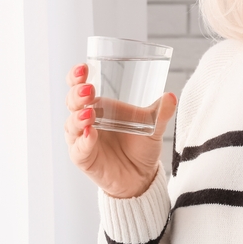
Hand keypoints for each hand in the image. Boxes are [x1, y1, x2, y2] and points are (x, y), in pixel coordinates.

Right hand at [65, 63, 176, 198]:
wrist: (141, 175)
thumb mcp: (153, 126)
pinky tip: (91, 135)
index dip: (76, 76)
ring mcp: (82, 139)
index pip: (79, 86)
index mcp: (98, 105)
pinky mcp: (83, 158)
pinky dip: (83, 142)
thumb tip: (171, 96)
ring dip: (78, 117)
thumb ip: (160, 112)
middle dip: (76, 94)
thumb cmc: (141, 145)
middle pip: (71, 102)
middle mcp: (85, 120)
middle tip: (88, 90)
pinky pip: (78, 149)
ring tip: (90, 113)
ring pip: (71, 125)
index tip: (83, 68)